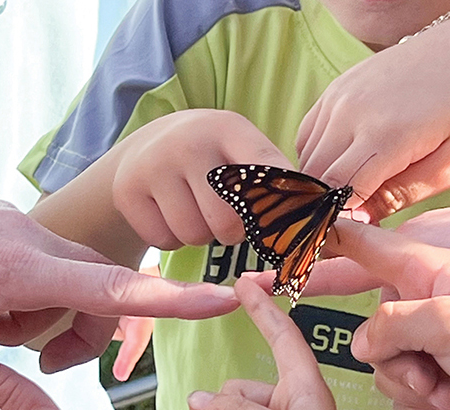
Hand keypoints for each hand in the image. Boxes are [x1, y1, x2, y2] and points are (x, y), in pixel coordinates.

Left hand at [0, 178, 237, 374]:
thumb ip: (0, 393)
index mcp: (17, 268)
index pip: (115, 288)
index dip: (174, 300)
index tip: (228, 299)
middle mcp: (25, 234)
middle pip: (91, 286)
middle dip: (73, 324)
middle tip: (16, 349)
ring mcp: (10, 218)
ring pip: (56, 274)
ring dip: (33, 309)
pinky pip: (29, 255)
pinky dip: (14, 287)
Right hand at [109, 109, 291, 248]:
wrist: (148, 146)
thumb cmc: (215, 160)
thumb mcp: (245, 153)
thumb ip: (280, 182)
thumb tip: (322, 218)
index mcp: (230, 128)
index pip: (271, 178)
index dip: (286, 212)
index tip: (293, 228)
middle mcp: (190, 141)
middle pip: (230, 223)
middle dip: (233, 232)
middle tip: (226, 215)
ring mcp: (154, 163)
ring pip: (196, 236)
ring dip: (202, 236)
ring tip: (197, 210)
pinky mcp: (127, 189)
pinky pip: (166, 241)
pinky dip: (173, 239)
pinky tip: (171, 213)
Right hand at [297, 17, 449, 222]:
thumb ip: (402, 195)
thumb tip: (358, 222)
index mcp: (389, 135)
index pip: (338, 192)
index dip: (340, 221)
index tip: (354, 238)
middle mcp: (354, 112)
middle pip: (316, 178)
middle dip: (327, 206)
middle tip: (351, 224)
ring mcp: (339, 97)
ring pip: (307, 158)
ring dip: (321, 183)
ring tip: (353, 196)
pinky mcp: (334, 90)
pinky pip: (307, 136)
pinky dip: (316, 159)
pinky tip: (346, 167)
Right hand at [328, 220, 449, 409]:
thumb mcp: (445, 320)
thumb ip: (390, 325)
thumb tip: (362, 345)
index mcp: (425, 272)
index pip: (365, 245)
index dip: (328, 238)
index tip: (287, 236)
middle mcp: (422, 306)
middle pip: (369, 331)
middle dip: (390, 362)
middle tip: (425, 373)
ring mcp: (430, 346)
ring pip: (383, 370)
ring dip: (408, 389)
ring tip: (445, 394)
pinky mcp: (437, 383)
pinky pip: (402, 397)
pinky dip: (420, 409)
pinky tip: (449, 409)